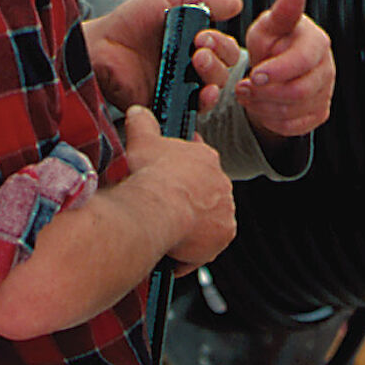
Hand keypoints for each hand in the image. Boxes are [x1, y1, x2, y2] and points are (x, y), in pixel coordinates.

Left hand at [84, 0, 243, 110]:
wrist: (99, 46)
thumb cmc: (128, 23)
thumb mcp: (167, 0)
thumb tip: (237, 4)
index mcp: (193, 45)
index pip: (224, 49)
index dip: (222, 43)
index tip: (204, 36)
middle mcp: (190, 69)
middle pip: (224, 71)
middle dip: (219, 59)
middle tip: (199, 49)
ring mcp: (180, 89)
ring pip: (213, 91)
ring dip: (214, 78)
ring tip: (197, 64)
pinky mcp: (168, 107)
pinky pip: (194, 112)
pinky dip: (204, 103)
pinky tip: (202, 93)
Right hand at [120, 106, 234, 272]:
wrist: (157, 206)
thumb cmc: (150, 173)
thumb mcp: (142, 140)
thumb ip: (142, 124)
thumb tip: (138, 111)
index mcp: (206, 158)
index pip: (199, 161)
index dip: (182, 171)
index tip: (169, 179)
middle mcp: (222, 184)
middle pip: (203, 194)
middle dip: (186, 202)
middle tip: (162, 209)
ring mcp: (226, 211)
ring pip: (206, 222)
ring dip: (189, 228)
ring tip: (164, 231)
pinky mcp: (224, 236)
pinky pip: (205, 248)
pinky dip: (189, 252)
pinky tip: (169, 251)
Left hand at [197, 0, 334, 143]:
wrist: (277, 65)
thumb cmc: (274, 41)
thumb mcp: (271, 24)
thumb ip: (283, 12)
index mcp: (317, 43)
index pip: (302, 61)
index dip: (277, 71)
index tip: (254, 74)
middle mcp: (327, 68)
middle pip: (300, 92)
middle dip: (266, 93)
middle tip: (242, 87)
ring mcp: (325, 93)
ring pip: (294, 112)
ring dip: (263, 107)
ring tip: (248, 94)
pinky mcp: (319, 113)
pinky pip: (294, 127)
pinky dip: (271, 120)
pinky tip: (261, 105)